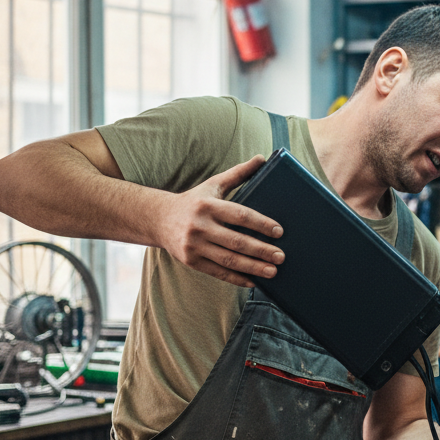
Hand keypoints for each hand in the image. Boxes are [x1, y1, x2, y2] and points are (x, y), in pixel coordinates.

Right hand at [156, 155, 284, 286]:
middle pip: (236, 241)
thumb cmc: (194, 200)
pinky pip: (218, 272)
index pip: (240, 215)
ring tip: (273, 271)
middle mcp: (199, 226)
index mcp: (208, 205)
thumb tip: (262, 158)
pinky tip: (254, 281)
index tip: (279, 231)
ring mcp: (194, 246)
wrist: (158, 219)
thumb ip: (238, 173)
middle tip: (281, 256)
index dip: (261, 224)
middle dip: (261, 250)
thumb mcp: (213, 185)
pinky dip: (237, 278)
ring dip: (253, 267)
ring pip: (228, 260)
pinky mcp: (191, 261)